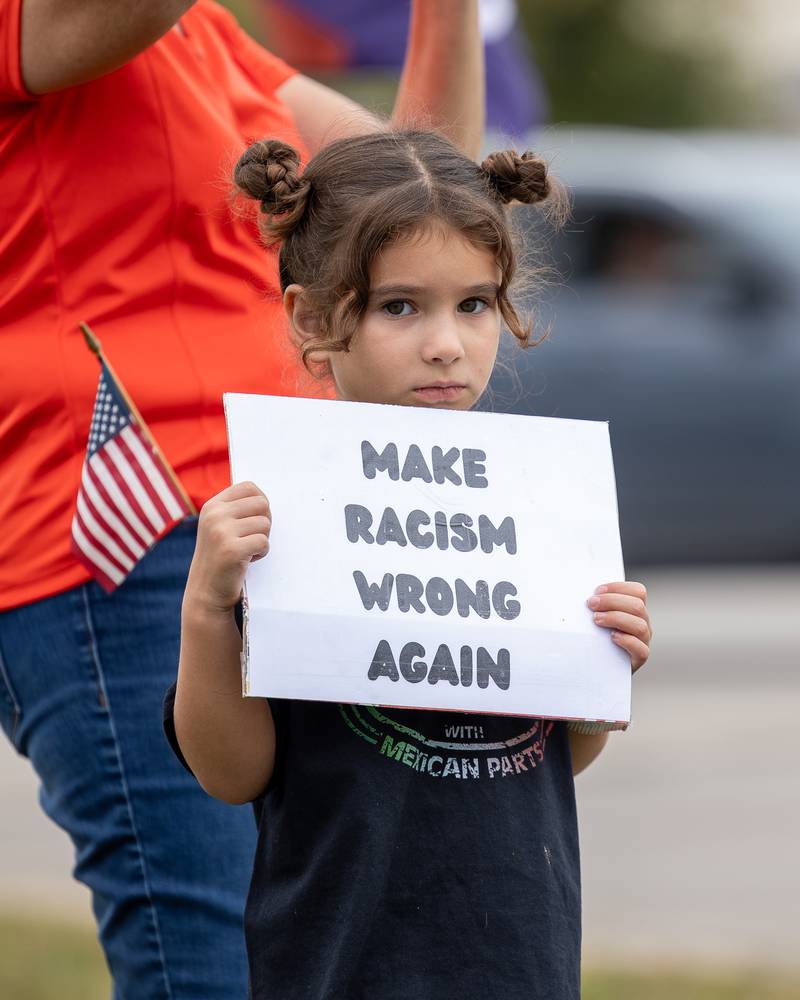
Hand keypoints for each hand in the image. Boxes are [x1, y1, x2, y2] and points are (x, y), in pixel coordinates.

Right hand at [184, 482, 270, 615]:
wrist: (206, 591)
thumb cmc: (221, 556)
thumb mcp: (221, 525)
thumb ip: (238, 509)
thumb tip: (265, 498)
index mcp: (212, 505)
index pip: (249, 487)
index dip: (260, 503)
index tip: (252, 521)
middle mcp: (214, 515)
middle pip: (262, 503)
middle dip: (264, 522)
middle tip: (251, 538)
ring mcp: (221, 531)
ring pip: (265, 524)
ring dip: (262, 540)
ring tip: (246, 551)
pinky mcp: (231, 550)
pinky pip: (264, 542)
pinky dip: (261, 553)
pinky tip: (247, 560)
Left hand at [587, 581, 650, 672]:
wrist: (597, 667)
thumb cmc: (595, 638)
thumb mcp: (597, 617)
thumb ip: (597, 605)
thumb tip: (584, 595)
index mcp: (635, 610)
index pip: (638, 592)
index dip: (618, 587)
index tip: (597, 591)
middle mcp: (642, 623)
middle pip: (637, 606)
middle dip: (611, 601)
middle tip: (591, 604)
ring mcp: (643, 641)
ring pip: (639, 625)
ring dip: (616, 619)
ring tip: (596, 620)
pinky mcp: (639, 658)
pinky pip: (641, 649)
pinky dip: (626, 640)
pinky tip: (611, 637)